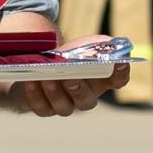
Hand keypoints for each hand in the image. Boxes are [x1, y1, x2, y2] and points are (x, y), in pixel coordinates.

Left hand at [9, 34, 129, 116]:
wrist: (40, 66)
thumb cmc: (67, 56)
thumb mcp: (84, 45)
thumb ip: (100, 44)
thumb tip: (113, 44)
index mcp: (100, 80)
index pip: (118, 80)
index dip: (121, 73)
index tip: (119, 62)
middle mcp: (85, 96)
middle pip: (87, 101)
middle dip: (78, 90)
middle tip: (70, 78)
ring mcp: (65, 105)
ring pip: (64, 108)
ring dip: (55, 93)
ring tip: (47, 78)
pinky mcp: (44, 108)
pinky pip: (41, 107)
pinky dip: (36, 94)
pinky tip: (31, 81)